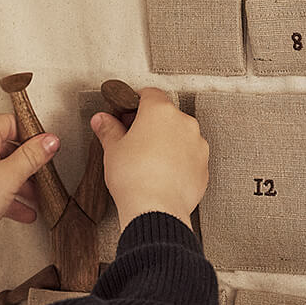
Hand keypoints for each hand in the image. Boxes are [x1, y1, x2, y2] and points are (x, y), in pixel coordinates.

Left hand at [0, 113, 60, 280]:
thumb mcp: (10, 176)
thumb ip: (32, 156)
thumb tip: (49, 140)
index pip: (9, 122)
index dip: (30, 133)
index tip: (45, 146)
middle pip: (6, 148)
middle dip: (27, 163)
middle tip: (43, 172)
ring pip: (0, 170)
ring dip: (21, 184)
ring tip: (37, 196)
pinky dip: (8, 198)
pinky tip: (24, 212)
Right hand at [90, 88, 208, 230]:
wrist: (155, 210)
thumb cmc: (133, 177)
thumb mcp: (112, 149)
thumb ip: (109, 130)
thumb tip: (102, 120)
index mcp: (160, 111)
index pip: (149, 94)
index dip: (135, 103)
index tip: (126, 115)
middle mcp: (184, 123)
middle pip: (166, 115)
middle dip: (151, 125)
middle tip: (133, 141)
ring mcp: (197, 145)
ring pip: (180, 136)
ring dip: (166, 143)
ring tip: (148, 162)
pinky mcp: (203, 167)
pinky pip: (189, 158)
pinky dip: (178, 162)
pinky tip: (162, 176)